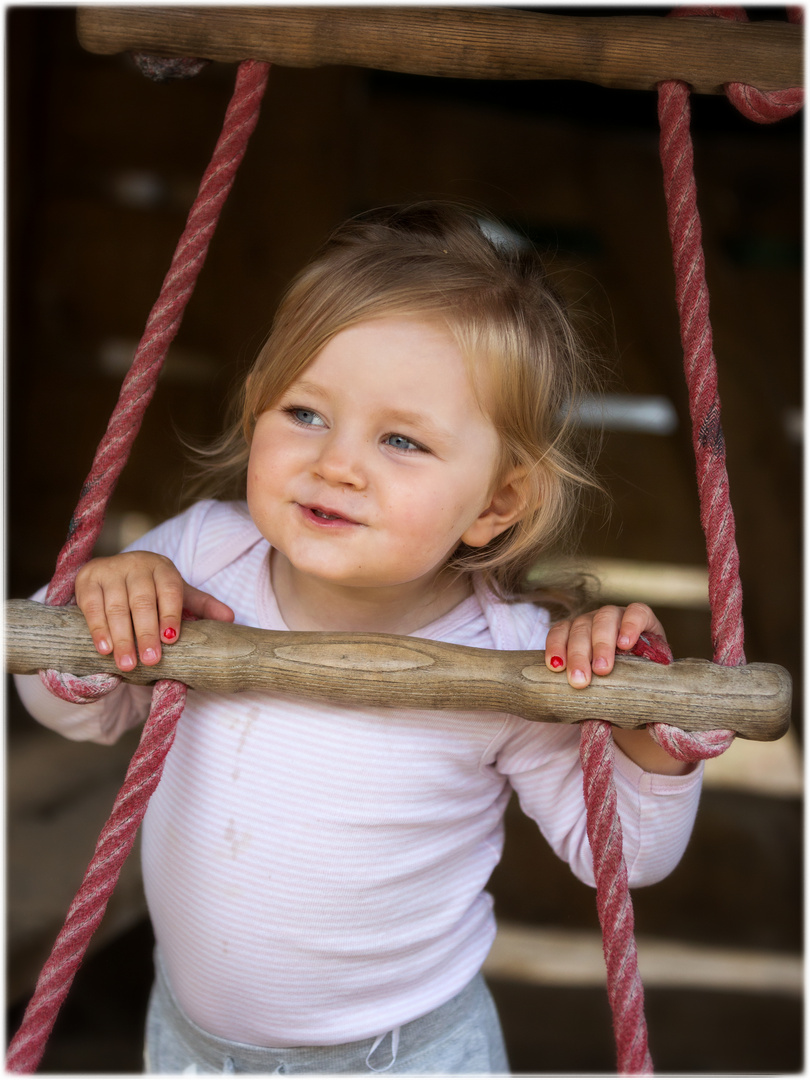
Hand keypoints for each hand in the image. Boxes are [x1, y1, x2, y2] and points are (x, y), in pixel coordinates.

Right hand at [75, 552, 233, 671]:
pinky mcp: (87, 578)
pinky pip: (91, 606)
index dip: (170, 614)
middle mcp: (136, 564)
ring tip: (128, 664)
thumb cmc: (151, 588)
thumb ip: (202, 605)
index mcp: (162, 566)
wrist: (113, 571)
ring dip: (122, 637)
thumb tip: (231, 619)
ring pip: (116, 606)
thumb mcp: (177, 593)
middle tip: (151, 660)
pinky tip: (105, 649)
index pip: (169, 589)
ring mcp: (110, 569)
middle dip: (146, 633)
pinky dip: (98, 629)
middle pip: (142, 601)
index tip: (171, 639)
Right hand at [545, 603, 691, 773]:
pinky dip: (554, 648)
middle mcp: (613, 618)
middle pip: (605, 620)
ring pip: (579, 627)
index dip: (632, 624)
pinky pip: (557, 632)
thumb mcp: (650, 685)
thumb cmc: (638, 684)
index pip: (637, 613)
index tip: (627, 645)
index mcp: (640, 623)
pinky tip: (554, 666)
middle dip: (601, 646)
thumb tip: (663, 724)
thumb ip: (655, 696)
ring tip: (577, 680)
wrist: (617, 685)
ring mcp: (588, 622)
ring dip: (577, 653)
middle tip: (601, 672)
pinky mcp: (567, 631)